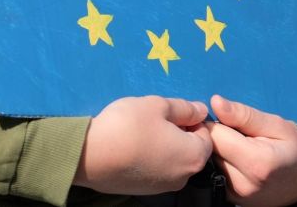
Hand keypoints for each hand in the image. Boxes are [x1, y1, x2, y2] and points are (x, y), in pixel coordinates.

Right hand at [74, 96, 212, 194]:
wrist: (90, 156)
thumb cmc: (129, 126)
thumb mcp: (158, 105)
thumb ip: (185, 108)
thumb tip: (201, 110)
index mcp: (194, 156)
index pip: (206, 134)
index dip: (190, 119)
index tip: (169, 112)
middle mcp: (184, 177)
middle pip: (190, 149)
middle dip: (178, 132)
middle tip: (154, 119)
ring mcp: (164, 187)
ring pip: (172, 159)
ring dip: (163, 144)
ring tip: (140, 131)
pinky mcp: (145, 191)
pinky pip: (157, 169)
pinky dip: (151, 157)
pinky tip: (132, 146)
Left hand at [206, 95, 296, 206]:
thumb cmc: (292, 147)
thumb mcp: (276, 124)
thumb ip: (244, 114)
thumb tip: (215, 101)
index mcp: (256, 162)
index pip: (215, 135)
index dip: (215, 122)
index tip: (227, 119)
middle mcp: (242, 183)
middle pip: (208, 150)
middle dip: (214, 136)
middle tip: (233, 131)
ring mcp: (235, 194)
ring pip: (208, 162)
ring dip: (215, 150)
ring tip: (235, 145)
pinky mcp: (229, 198)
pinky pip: (212, 173)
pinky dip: (218, 162)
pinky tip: (233, 158)